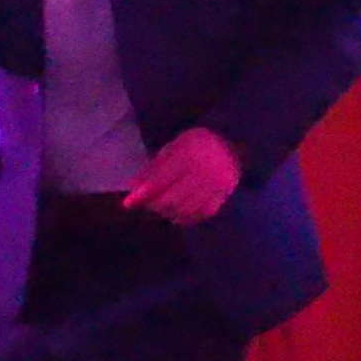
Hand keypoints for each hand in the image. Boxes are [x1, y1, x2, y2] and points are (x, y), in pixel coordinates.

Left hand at [123, 127, 241, 223]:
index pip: (160, 181)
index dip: (142, 195)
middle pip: (172, 200)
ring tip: (161, 208)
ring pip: (186, 209)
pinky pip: (202, 213)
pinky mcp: (225, 194)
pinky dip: (187, 218)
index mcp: (188, 154)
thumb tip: (134, 189)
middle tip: (147, 204)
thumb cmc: (195, 145)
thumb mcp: (172, 148)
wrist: (233, 143)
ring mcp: (217, 184)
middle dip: (154, 205)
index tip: (128, 203)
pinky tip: (177, 215)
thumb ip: (153, 168)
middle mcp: (204, 171)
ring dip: (168, 213)